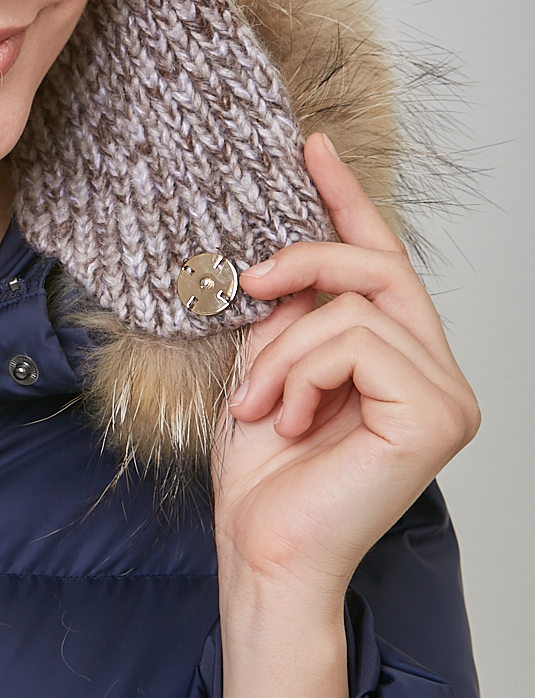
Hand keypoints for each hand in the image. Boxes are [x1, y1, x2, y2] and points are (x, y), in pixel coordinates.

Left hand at [214, 131, 480, 601]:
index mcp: (399, 357)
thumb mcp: (265, 365)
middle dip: (306, 258)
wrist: (261, 550)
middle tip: (251, 281)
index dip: (346, 200)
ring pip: (353, 307)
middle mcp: (436, 371)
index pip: (381, 260)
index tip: (310, 148)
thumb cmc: (264, 476)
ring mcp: (446, 394)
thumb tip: (284, 254)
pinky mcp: (437, 414)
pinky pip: (356, 341)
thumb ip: (290, 311)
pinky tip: (288, 422)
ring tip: (259, 403)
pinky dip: (302, 372)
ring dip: (283, 349)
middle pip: (379, 265)